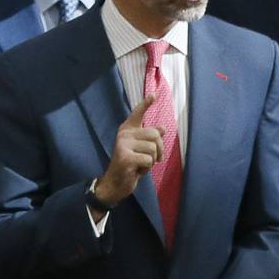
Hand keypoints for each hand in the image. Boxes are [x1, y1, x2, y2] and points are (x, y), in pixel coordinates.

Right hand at [93, 94, 164, 214]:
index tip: (154, 94)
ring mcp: (122, 144)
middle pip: (155, 135)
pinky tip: (137, 170)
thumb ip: (150, 139)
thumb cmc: (131, 166)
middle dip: (159, 149)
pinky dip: (147, 168)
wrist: (116, 183)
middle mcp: (123, 134)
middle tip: (152, 159)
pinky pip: (149, 160)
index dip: (146, 104)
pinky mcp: (125, 157)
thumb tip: (163, 128)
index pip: (137, 113)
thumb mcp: (142, 150)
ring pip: (153, 148)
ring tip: (141, 164)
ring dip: (152, 161)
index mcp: (127, 130)